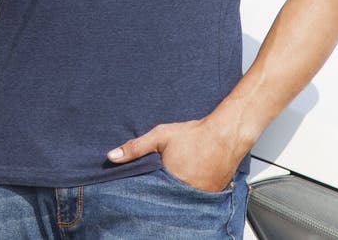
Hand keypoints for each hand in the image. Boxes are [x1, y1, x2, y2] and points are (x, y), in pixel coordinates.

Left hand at [106, 117, 242, 192]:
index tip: (137, 191)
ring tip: (173, 183)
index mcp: (168, 182)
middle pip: (163, 201)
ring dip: (173, 196)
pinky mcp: (209, 198)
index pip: (148, 196)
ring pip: (179, 202)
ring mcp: (198, 198)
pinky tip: (186, 183)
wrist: (225, 135)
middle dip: (157, 196)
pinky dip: (188, 195)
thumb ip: (135, 147)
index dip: (142, 193)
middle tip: (159, 183)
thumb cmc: (194, 135)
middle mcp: (183, 194)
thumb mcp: (160, 136)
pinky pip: (194, 201)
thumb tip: (112, 156)